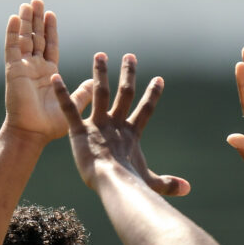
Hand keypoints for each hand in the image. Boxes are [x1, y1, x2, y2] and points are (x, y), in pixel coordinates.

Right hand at [4, 0, 92, 143]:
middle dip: (36, 20)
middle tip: (38, 1)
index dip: (50, 30)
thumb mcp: (72, 105)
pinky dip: (12, 32)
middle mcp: (34, 68)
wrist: (33, 133)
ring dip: (26, 21)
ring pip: (24, 38)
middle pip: (35, 37)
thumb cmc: (51, 125)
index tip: (51, 14)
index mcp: (48, 74)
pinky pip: (12, 47)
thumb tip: (95, 82)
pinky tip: (14, 17)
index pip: (49, 46)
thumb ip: (83, 92)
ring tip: (29, 3)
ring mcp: (23, 67)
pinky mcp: (14, 70)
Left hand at [51, 53, 189, 195]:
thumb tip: (188, 189)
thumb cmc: (131, 184)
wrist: (113, 183)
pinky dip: (62, 93)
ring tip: (100, 55)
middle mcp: (115, 125)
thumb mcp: (151, 182)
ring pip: (100, 93)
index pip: (145, 110)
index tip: (159, 79)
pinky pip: (70, 109)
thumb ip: (168, 183)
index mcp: (131, 135)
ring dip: (100, 73)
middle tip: (129, 56)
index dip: (152, 95)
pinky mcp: (79, 131)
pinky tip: (55, 78)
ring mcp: (97, 126)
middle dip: (128, 74)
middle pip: (124, 94)